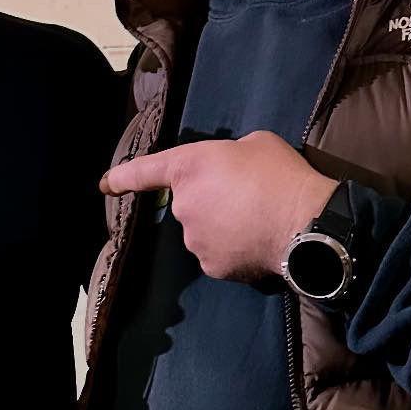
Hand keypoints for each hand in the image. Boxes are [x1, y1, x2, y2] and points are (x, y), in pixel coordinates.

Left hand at [100, 130, 337, 280]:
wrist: (304, 223)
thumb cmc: (280, 174)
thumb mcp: (254, 143)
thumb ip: (230, 155)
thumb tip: (232, 168)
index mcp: (188, 166)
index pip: (145, 171)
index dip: (123, 177)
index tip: (105, 185)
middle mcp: (183, 205)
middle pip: (190, 202)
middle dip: (211, 200)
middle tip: (247, 197)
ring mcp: (194, 239)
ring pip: (204, 231)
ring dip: (222, 226)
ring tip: (257, 221)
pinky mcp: (211, 266)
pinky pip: (219, 254)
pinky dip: (233, 250)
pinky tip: (256, 242)